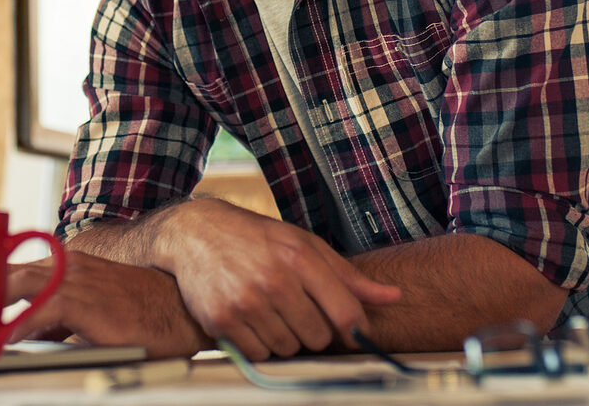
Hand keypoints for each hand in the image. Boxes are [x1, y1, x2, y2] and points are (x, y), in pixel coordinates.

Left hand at [4, 251, 210, 358]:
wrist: (179, 307)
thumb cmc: (139, 313)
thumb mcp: (87, 314)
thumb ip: (53, 322)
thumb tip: (21, 339)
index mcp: (62, 266)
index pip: (9, 269)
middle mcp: (63, 266)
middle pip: (3, 272)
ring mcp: (71, 280)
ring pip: (14, 285)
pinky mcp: (82, 301)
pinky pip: (40, 311)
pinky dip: (16, 325)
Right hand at [159, 198, 400, 359]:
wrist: (195, 234)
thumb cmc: (256, 238)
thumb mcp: (303, 244)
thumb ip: (347, 275)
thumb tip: (393, 297)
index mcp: (299, 257)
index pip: (345, 313)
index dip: (355, 330)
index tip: (353, 333)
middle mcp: (273, 280)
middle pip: (318, 337)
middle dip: (312, 328)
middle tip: (296, 310)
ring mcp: (246, 302)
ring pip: (288, 348)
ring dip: (284, 337)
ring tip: (270, 311)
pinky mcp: (222, 320)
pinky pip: (259, 354)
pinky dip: (259, 343)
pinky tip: (250, 319)